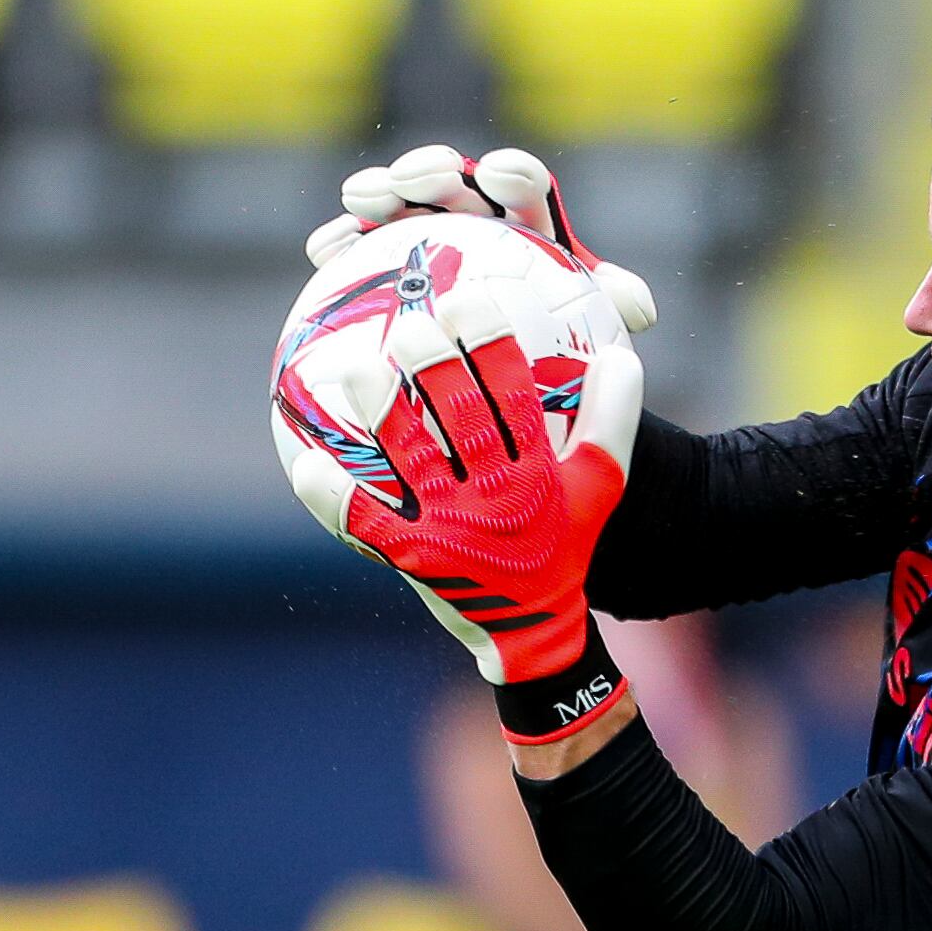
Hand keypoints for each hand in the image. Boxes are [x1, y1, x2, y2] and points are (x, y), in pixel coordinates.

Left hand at [281, 283, 641, 698]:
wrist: (533, 631)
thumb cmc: (566, 541)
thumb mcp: (601, 483)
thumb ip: (612, 418)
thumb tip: (622, 353)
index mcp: (540, 473)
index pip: (514, 397)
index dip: (491, 344)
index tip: (468, 299)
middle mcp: (497, 498)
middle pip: (461, 421)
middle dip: (436, 368)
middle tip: (411, 323)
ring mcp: (452, 528)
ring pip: (411, 460)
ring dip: (384, 412)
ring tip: (358, 368)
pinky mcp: (414, 557)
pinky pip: (366, 524)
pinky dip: (335, 498)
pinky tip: (308, 464)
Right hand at [306, 143, 657, 335]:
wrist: (515, 377)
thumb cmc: (559, 347)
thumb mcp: (590, 328)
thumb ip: (612, 305)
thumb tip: (643, 309)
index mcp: (526, 223)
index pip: (524, 187)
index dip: (512, 176)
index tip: (497, 176)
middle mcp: (473, 217)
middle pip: (454, 181)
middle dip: (434, 170)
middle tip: (418, 178)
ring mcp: (423, 233)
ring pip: (399, 201)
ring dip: (381, 191)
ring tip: (362, 197)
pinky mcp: (379, 260)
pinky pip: (357, 245)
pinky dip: (342, 240)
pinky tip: (325, 250)